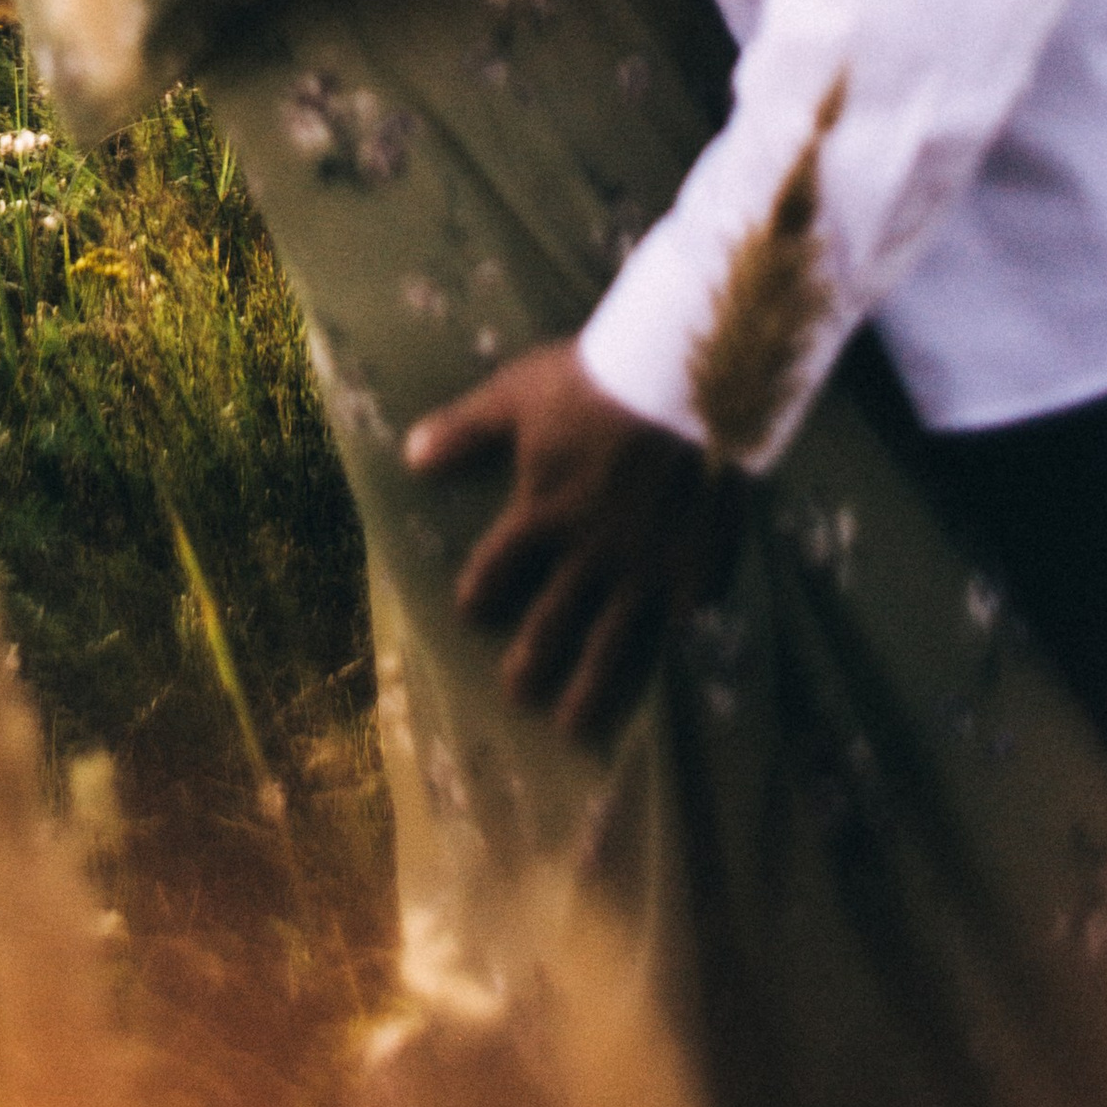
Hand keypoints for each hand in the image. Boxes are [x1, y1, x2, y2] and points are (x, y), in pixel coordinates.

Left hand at [404, 341, 735, 747]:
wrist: (686, 383)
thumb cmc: (595, 380)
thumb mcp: (518, 396)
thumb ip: (465, 430)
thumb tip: (410, 456)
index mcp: (540, 514)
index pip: (498, 569)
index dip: (480, 594)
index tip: (471, 615)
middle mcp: (588, 555)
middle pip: (551, 622)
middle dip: (530, 663)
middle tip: (517, 698)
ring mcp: (644, 569)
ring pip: (610, 642)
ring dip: (589, 687)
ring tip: (573, 726)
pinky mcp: (696, 567)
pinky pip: (684, 613)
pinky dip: (675, 635)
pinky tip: (670, 657)